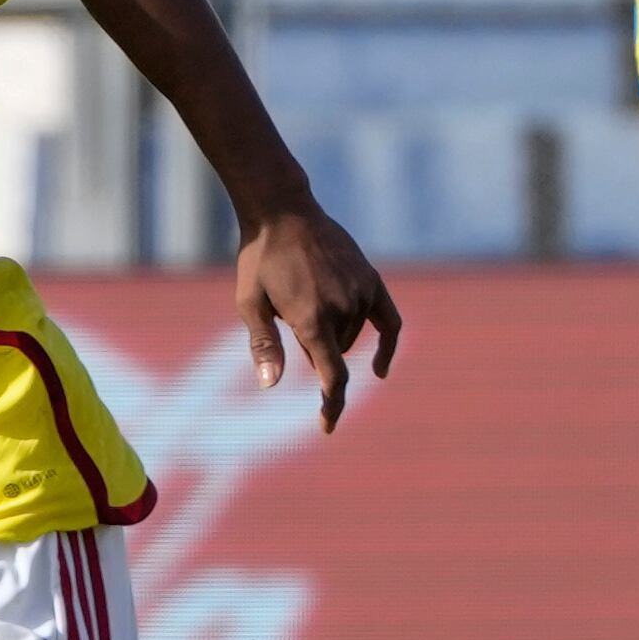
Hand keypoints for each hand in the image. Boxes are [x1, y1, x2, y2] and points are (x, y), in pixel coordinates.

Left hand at [236, 201, 399, 431]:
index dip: (331, 406)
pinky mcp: (371, 279)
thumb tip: (270, 386)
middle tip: (287, 316)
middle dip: (315, 351)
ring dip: (333, 334)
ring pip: (352, 337)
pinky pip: (389, 321)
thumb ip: (264, 346)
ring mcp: (360, 292)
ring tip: (305, 296)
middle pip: (335, 354)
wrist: (283, 211)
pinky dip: (387, 345)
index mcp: (311, 319)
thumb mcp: (249, 304)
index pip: (332, 377)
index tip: (326, 427)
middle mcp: (342, 308)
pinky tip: (380, 369)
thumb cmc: (258, 260)